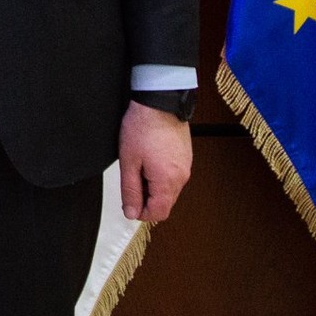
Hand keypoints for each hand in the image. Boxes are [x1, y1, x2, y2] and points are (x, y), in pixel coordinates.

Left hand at [118, 100, 191, 221]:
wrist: (160, 102)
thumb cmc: (143, 127)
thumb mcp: (129, 162)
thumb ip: (130, 191)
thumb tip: (131, 212)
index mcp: (167, 182)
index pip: (158, 213)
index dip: (141, 212)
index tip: (129, 202)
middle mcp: (182, 177)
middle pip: (165, 203)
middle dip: (146, 199)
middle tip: (131, 179)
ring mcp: (186, 167)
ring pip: (169, 190)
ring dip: (153, 186)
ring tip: (139, 165)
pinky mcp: (186, 157)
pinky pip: (174, 176)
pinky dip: (161, 175)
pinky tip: (149, 159)